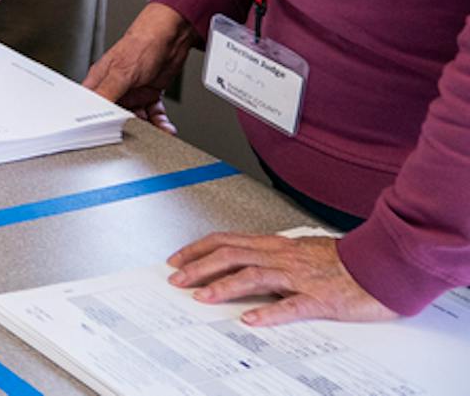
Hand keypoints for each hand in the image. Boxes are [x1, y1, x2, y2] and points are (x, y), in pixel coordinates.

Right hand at [85, 2, 197, 132]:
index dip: (97, 120)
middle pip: (116, 115)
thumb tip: (93, 111)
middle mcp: (116, 87)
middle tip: (136, 134)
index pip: (93, 105)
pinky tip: (165, 127)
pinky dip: (160, 122)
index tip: (106, 133)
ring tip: (156, 132)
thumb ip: (107, 92)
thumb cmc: (141, 44)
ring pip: (136, 117)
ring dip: (148, 127)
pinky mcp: (149, 94)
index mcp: (101, 80)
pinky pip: (153, 114)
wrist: (172, 37)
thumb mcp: (121, 72)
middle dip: (127, 127)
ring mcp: (133, 91)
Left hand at [168, 232, 397, 325]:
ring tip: (202, 297)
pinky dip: (269, 312)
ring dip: (224, 286)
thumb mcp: (303, 253)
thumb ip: (275, 257)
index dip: (199, 249)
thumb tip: (246, 264)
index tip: (177, 259)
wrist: (385, 265)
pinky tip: (251, 319)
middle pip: (232, 255)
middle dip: (200, 266)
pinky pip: (293, 305)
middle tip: (176, 279)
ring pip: (254, 275)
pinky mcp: (322, 298)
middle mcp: (284, 257)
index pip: (228, 241)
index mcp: (278, 246)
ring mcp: (302, 277)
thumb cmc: (347, 262)